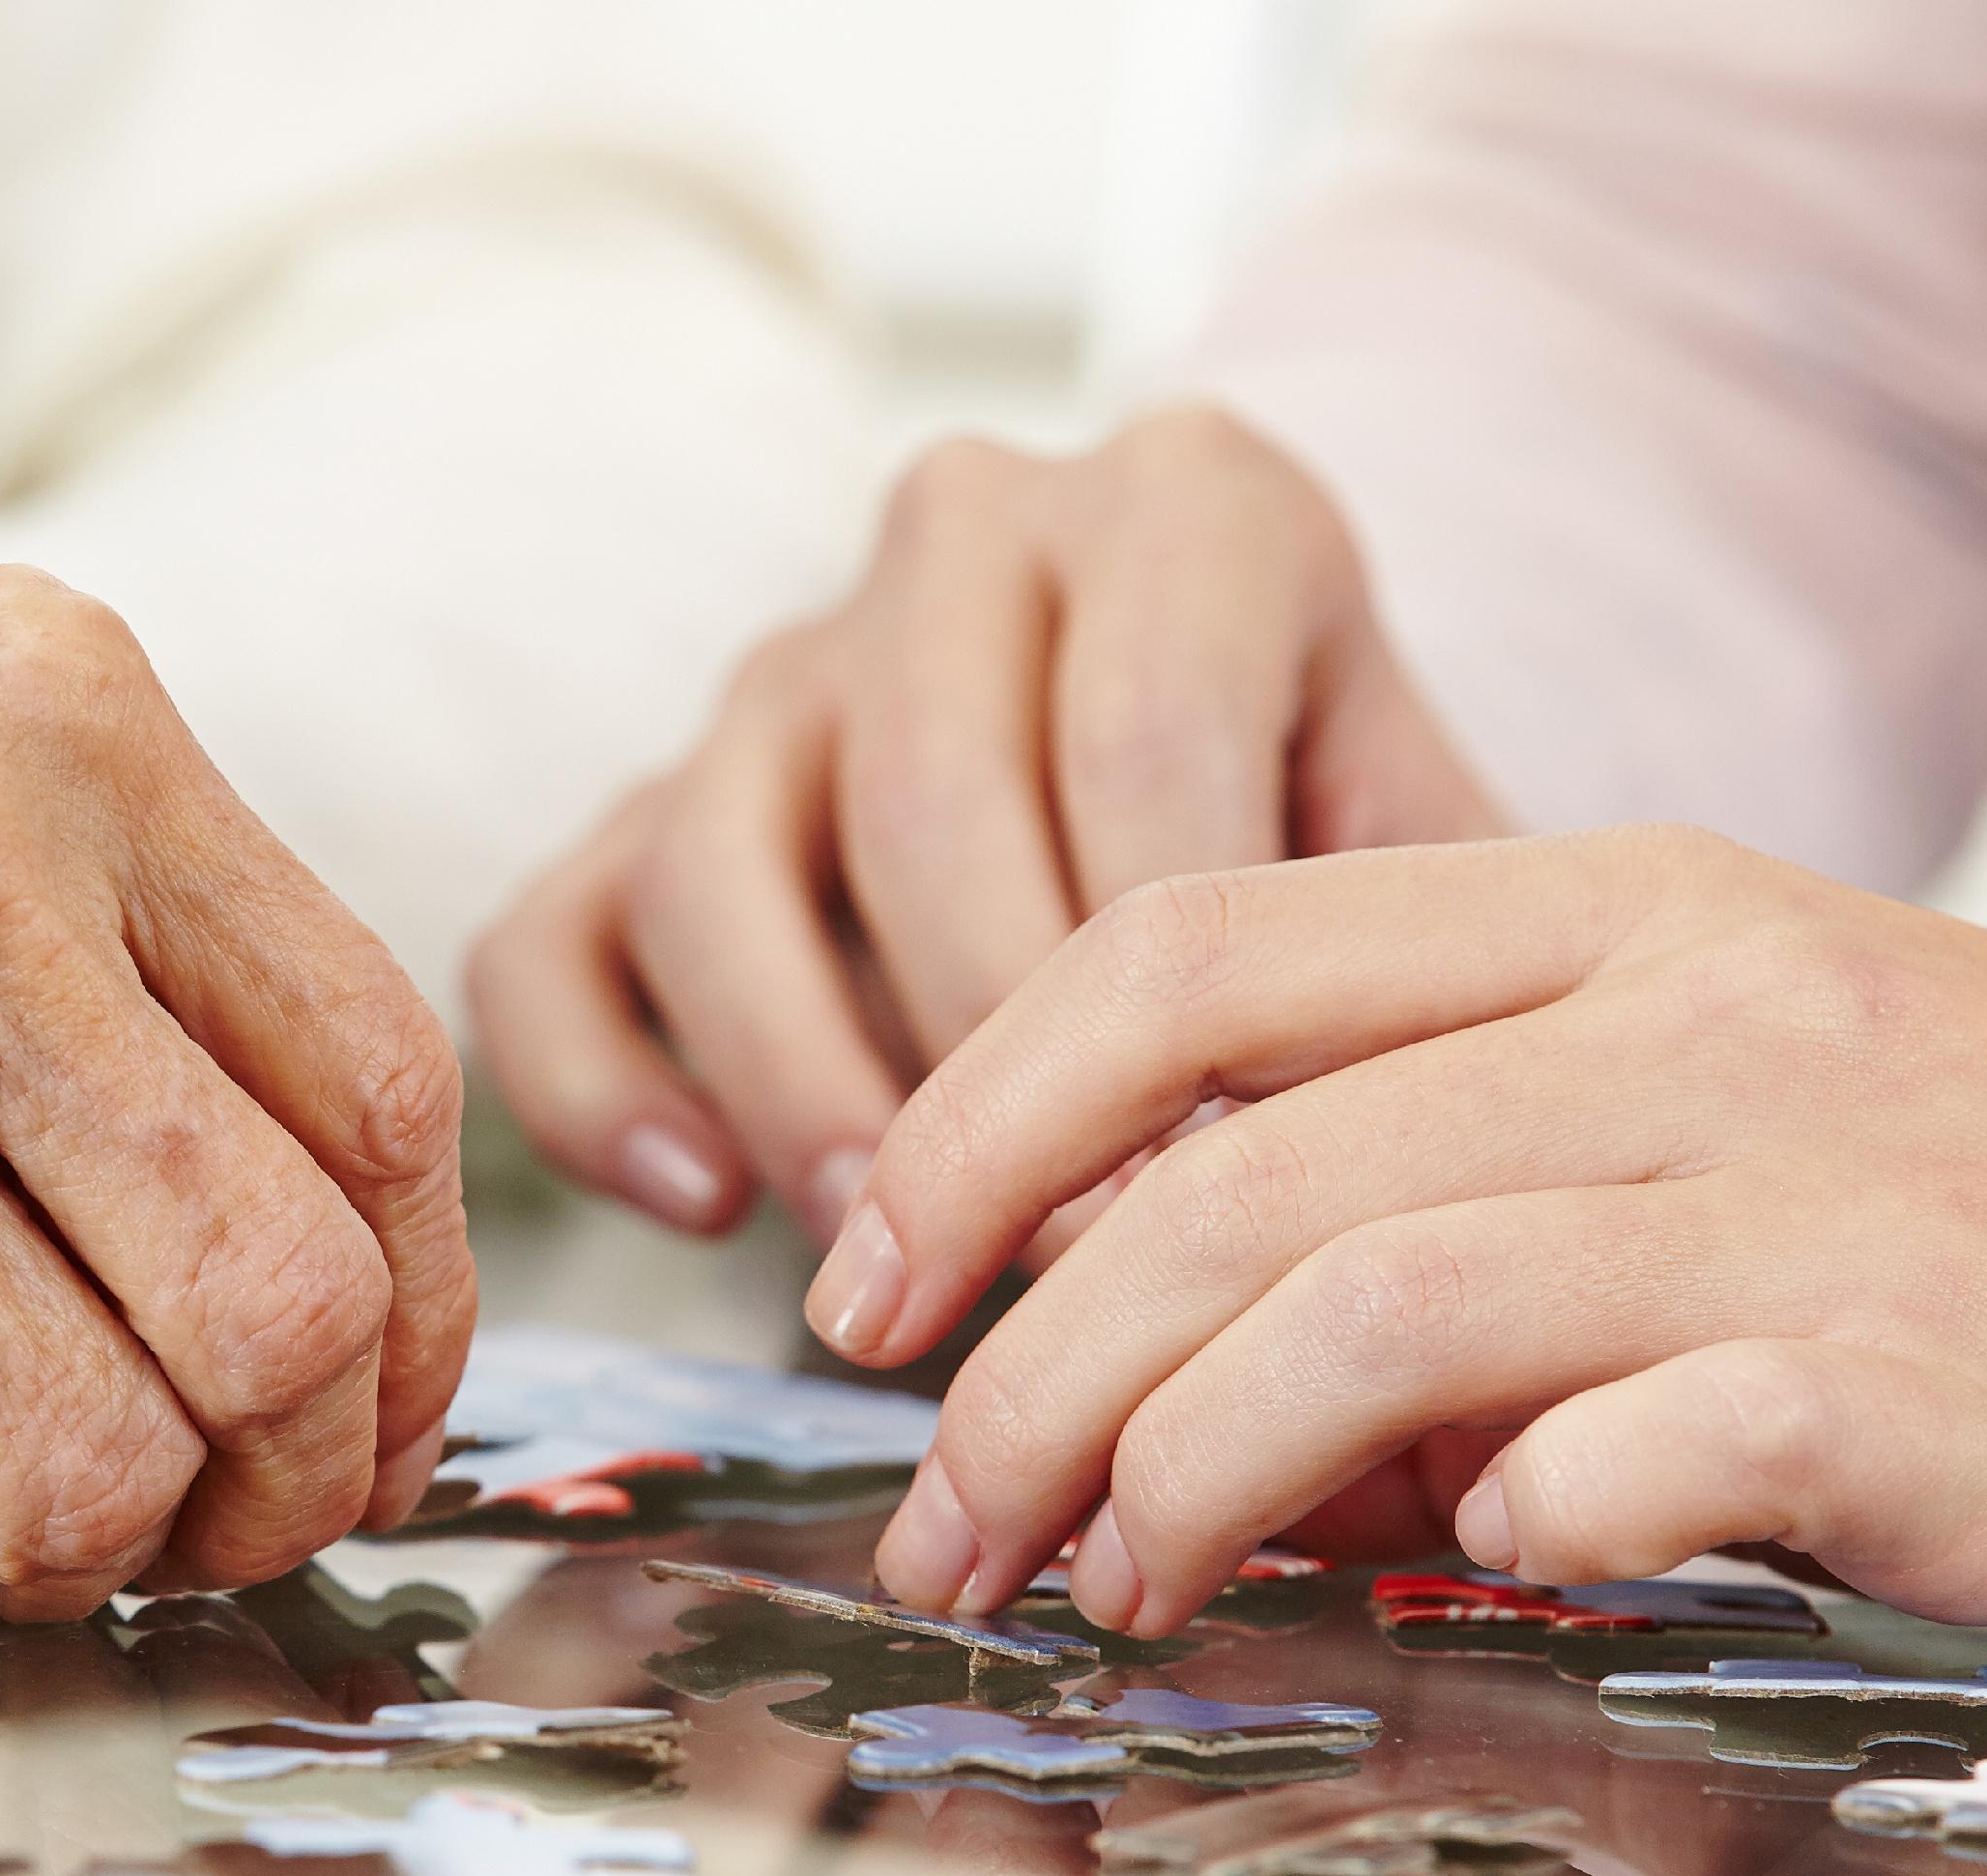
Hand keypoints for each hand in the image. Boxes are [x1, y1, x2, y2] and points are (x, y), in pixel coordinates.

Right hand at [0, 449, 472, 1614]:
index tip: (368, 1403)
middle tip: (205, 1524)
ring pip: (85, 1464)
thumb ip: (78, 888)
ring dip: (57, 1555)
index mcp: (56, 719)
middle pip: (287, 1307)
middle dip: (281, 1481)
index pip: (383, 1092)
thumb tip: (276, 1185)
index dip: (418, 1314)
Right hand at [470, 408, 1493, 1238]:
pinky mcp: (632, 813)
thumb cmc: (1348, 843)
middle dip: (994, 1065)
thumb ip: (1427, 950)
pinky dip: (597, 1090)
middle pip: (926, 799)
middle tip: (1069, 1259)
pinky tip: (704, 1206)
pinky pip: (544, 946)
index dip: (1175, 1007)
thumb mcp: (1442, 842)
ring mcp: (775, 671)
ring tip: (893, 1256)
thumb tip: (1369, 1178)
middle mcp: (962, 541)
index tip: (1216, 1197)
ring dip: (800, 1087)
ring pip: (715, 864)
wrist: (1226, 772)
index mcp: (1186, 505)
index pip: (1146, 745)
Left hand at [820, 826, 1986, 1649]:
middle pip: (1226, 1173)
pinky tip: (1448, 1575)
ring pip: (1364, 1306)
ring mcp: (1808, 1194)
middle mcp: (1691, 1016)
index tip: (868, 1285)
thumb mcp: (1717, 1091)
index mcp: (1613, 907)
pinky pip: (1623, 1448)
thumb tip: (1153, 1327)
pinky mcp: (1909, 1386)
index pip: (1182, 952)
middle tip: (939, 1531)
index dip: (973, 1121)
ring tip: (1108, 1591)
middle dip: (1020, 1375)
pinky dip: (1488, 1521)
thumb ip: (1442, 1156)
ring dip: (1176, 1474)